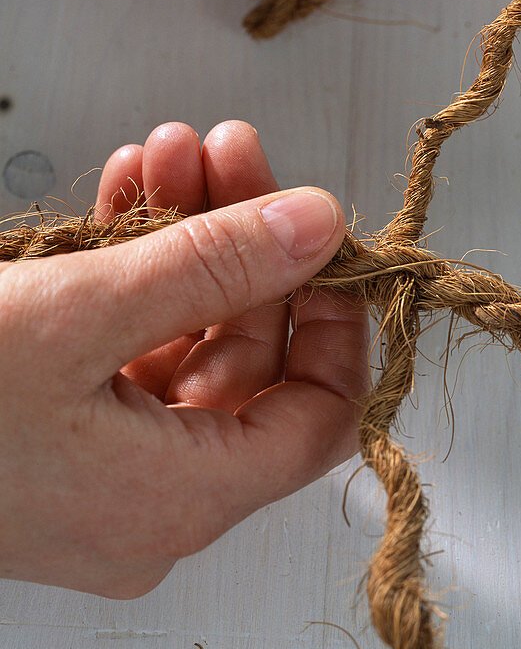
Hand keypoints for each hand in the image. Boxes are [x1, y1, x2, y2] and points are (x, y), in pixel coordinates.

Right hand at [0, 120, 367, 596]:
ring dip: (185, 233)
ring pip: (182, 332)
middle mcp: (150, 492)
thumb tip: (319, 223)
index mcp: (179, 499)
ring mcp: (99, 458)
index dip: (337, 321)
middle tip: (233, 151)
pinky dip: (130, 260)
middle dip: (243, 238)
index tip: (325, 238)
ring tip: (174, 149)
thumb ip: (212, 266)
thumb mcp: (79, 314)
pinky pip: (122, 336)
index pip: (319, 419)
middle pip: (247, 353)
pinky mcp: (55, 422)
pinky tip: (128, 187)